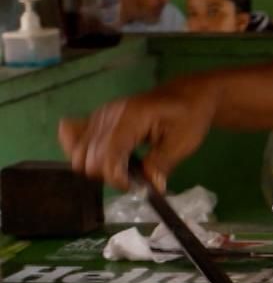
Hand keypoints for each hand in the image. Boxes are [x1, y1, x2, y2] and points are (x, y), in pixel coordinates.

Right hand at [58, 84, 216, 191]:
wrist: (187, 95)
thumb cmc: (189, 116)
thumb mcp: (184, 142)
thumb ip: (162, 164)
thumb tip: (149, 188)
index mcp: (130, 118)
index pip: (106, 156)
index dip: (116, 178)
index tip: (136, 186)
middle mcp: (107, 115)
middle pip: (85, 157)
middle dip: (106, 175)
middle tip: (131, 178)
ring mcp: (98, 115)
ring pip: (77, 152)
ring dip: (95, 167)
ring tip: (121, 169)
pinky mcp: (96, 118)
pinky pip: (73, 137)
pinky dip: (84, 154)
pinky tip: (104, 159)